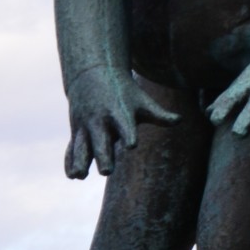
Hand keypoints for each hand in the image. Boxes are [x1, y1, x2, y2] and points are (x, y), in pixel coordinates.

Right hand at [64, 64, 176, 178]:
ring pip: (81, 145)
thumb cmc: (123, 92)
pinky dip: (69, 160)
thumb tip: (180, 120)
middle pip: (101, 141)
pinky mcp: (76, 131)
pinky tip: (71, 176)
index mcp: (119, 114)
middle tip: (106, 171)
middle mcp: (101, 121)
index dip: (128, 134)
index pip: (125, 126)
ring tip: (79, 175)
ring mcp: (86, 126)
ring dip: (80, 160)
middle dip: (103, 155)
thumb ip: (159, 115)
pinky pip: (71, 147)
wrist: (92, 74)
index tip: (132, 145)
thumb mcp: (141, 101)